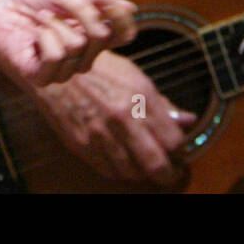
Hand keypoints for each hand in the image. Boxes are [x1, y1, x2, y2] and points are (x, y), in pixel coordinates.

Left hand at [0, 0, 136, 86]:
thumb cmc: (34, 2)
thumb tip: (129, 7)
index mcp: (94, 37)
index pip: (124, 34)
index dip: (122, 19)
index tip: (108, 1)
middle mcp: (83, 57)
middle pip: (101, 34)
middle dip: (79, 8)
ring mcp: (64, 71)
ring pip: (78, 44)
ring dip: (55, 22)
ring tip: (40, 19)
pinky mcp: (42, 78)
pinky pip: (57, 55)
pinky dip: (45, 36)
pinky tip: (35, 35)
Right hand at [25, 49, 194, 186]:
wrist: (56, 69)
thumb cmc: (98, 69)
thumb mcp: (135, 77)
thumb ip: (162, 103)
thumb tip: (188, 120)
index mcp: (140, 96)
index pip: (173, 139)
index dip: (181, 152)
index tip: (180, 154)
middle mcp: (122, 117)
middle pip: (156, 163)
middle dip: (168, 174)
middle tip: (171, 174)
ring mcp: (100, 133)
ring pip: (133, 172)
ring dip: (144, 175)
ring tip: (148, 170)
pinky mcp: (81, 144)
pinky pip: (108, 170)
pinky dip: (121, 173)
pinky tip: (126, 165)